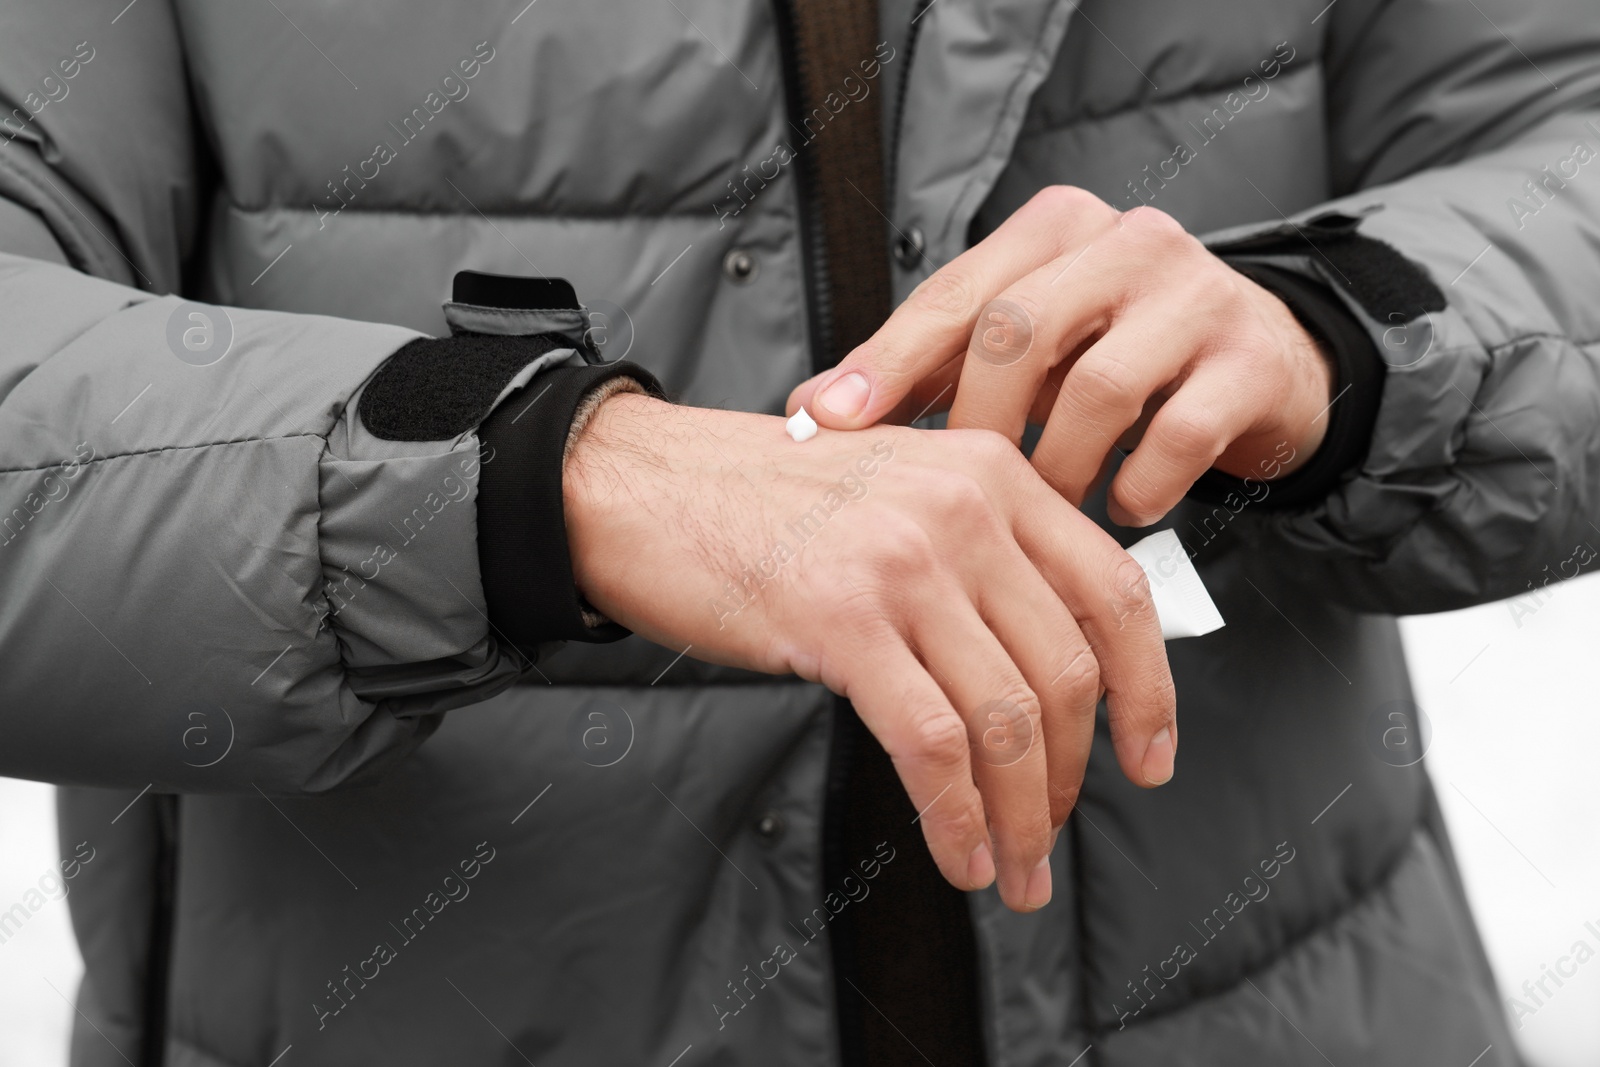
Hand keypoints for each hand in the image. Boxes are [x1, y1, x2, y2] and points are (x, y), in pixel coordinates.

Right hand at [563, 393, 1175, 911]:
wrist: (635, 483)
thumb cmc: (755, 502)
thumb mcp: (895, 494)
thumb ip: (975, 556)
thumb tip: (1035, 672)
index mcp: (990, 474)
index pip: (1113, 590)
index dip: (1146, 689)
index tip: (1149, 756)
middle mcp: (963, 509)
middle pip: (1064, 668)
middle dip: (1069, 778)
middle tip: (1050, 836)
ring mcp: (904, 562)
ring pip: (1006, 717)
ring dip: (1020, 816)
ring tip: (1011, 869)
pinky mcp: (841, 618)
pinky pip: (933, 742)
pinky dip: (956, 814)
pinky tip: (957, 852)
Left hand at [786, 186, 1334, 525]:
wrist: (1264, 366)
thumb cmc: (1117, 358)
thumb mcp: (1021, 350)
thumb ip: (926, 370)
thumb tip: (813, 412)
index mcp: (1057, 229)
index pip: (956, 294)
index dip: (890, 362)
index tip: (833, 423)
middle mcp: (1127, 243)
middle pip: (1017, 332)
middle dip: (978, 425)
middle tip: (965, 492)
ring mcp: (1198, 296)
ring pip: (1096, 387)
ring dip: (1058, 466)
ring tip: (1048, 505)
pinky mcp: (1251, 361)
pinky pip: (1178, 434)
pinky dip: (1137, 485)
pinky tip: (1122, 506)